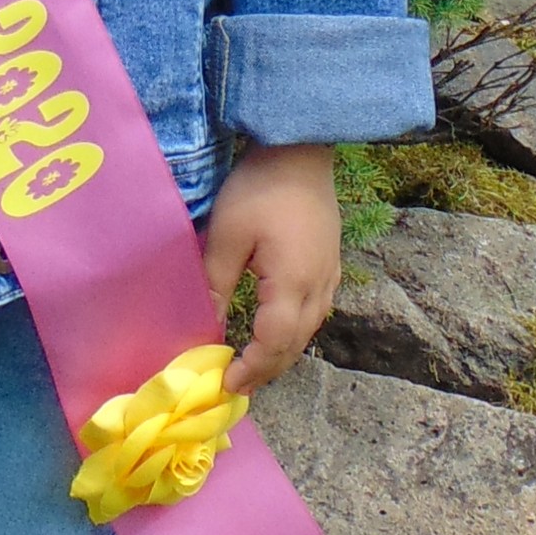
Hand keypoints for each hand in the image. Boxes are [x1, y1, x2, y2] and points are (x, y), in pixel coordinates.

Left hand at [202, 142, 339, 398]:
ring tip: (252, 365)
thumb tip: (205, 327)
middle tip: (235, 384)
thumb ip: (215, 285)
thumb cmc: (258, 189)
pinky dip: (293, 333)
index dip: (251, 368)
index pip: (272, 343)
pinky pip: (314, 313)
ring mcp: (329, 276)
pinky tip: (274, 332)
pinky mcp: (330, 265)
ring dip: (280, 354)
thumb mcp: (226, 236)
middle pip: (294, 345)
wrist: (300, 150)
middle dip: (265, 370)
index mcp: (292, 284)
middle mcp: (318, 287)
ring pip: (308, 332)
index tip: (226, 383)